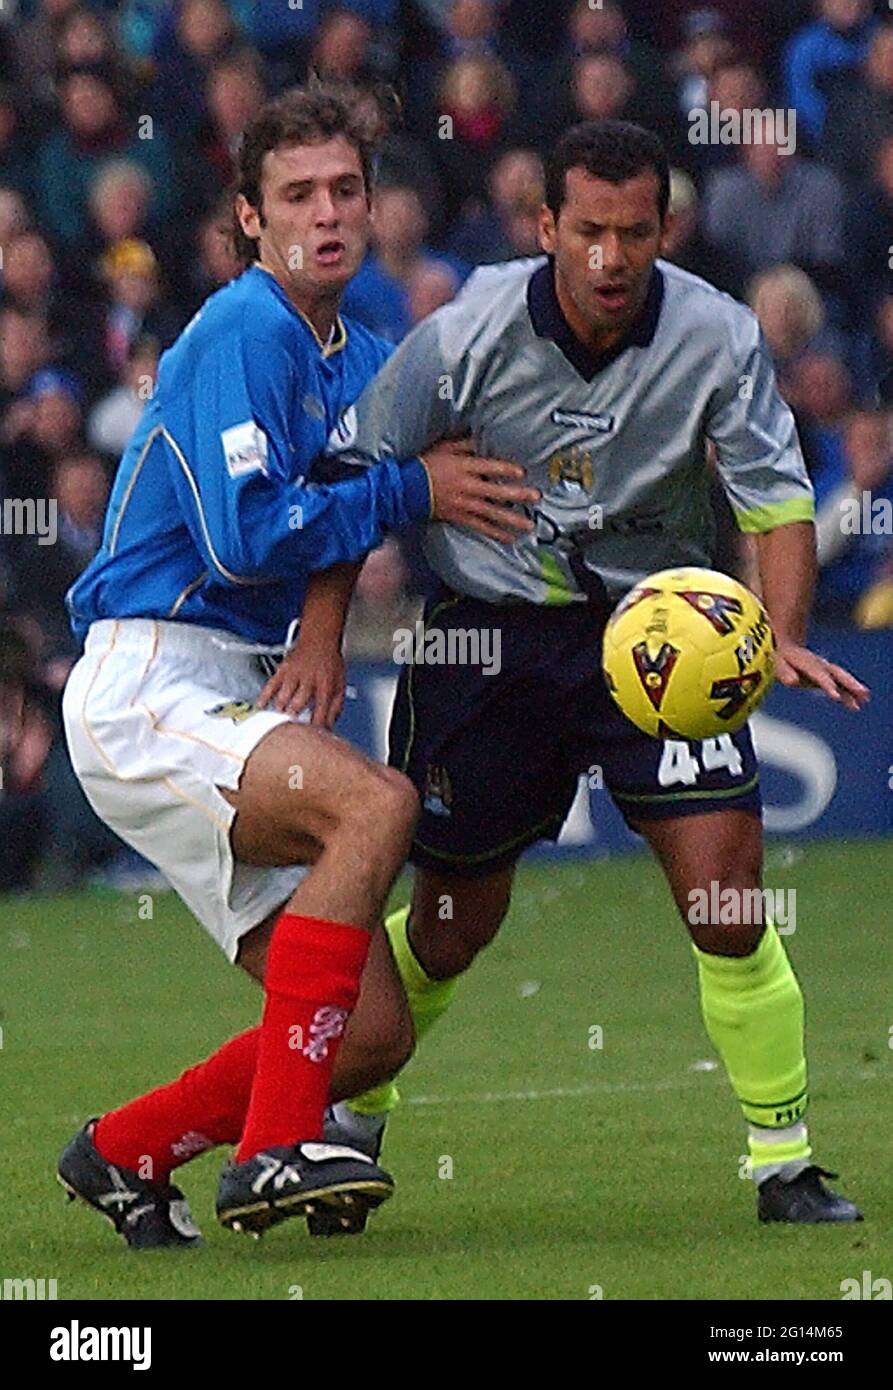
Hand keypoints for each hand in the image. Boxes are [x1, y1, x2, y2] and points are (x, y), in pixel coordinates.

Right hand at [257, 633, 346, 726]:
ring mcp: (295, 675)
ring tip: (276, 723)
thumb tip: (330, 726)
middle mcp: (309, 681)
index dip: (315, 727)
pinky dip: (265, 696)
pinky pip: (271, 684)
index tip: (311, 737)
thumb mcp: (341, 685)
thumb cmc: (330, 663)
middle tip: (290, 732)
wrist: (320, 640)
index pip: (320, 711)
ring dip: (279, 712)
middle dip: (293, 721)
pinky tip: (262, 706)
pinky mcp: (283, 670)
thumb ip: (336, 707)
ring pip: (283, 697)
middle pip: (298, 705)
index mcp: (326, 686)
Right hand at [420, 438, 539, 542]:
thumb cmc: (425, 464)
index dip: (506, 470)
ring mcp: (464, 504)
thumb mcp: (444, 446)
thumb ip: (466, 444)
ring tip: (529, 525)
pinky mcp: (459, 517)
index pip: (489, 468)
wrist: (406, 489)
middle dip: (517, 495)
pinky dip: (495, 533)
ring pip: (492, 513)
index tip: (522, 472)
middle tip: (536, 497)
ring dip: (512, 520)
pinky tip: (509, 538)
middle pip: (496, 492)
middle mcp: (467, 487)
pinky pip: (480, 527)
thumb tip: (485, 437)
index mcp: (464, 467)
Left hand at [775, 641, 869, 711]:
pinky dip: (848, 694)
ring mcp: (825, 669)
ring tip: (865, 699)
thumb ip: (784, 672)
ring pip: (842, 678)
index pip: (819, 675)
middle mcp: (819, 665)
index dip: (828, 685)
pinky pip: (840, 685)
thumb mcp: (777, 663)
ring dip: (854, 688)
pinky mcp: (826, 676)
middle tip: (862, 693)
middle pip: (837, 674)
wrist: (786, 646)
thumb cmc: (780, 657)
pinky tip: (856, 705)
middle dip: (849, 684)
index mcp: (806, 662)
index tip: (836, 696)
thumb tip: (793, 682)